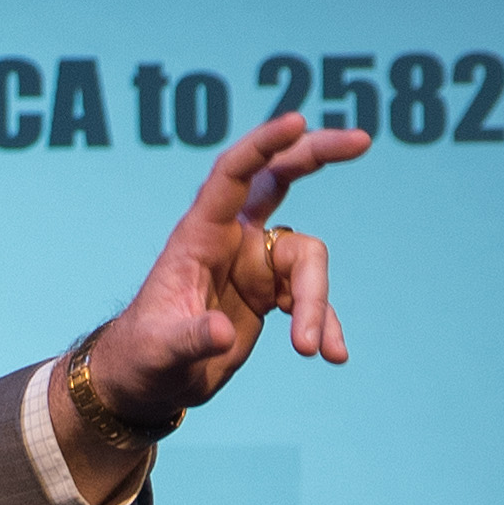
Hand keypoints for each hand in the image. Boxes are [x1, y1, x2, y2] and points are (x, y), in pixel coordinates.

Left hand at [81, 111, 368, 430]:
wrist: (148, 383)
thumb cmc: (141, 358)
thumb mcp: (160, 352)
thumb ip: (189, 339)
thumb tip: (222, 333)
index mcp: (199, 235)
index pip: (232, 175)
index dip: (263, 145)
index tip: (297, 121)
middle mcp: (231, 239)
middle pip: (280, 178)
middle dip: (317, 155)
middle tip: (362, 141)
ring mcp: (253, 263)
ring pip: (307, 260)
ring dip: (317, 301)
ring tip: (310, 351)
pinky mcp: (270, 292)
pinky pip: (310, 297)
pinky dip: (323, 322)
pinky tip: (331, 354)